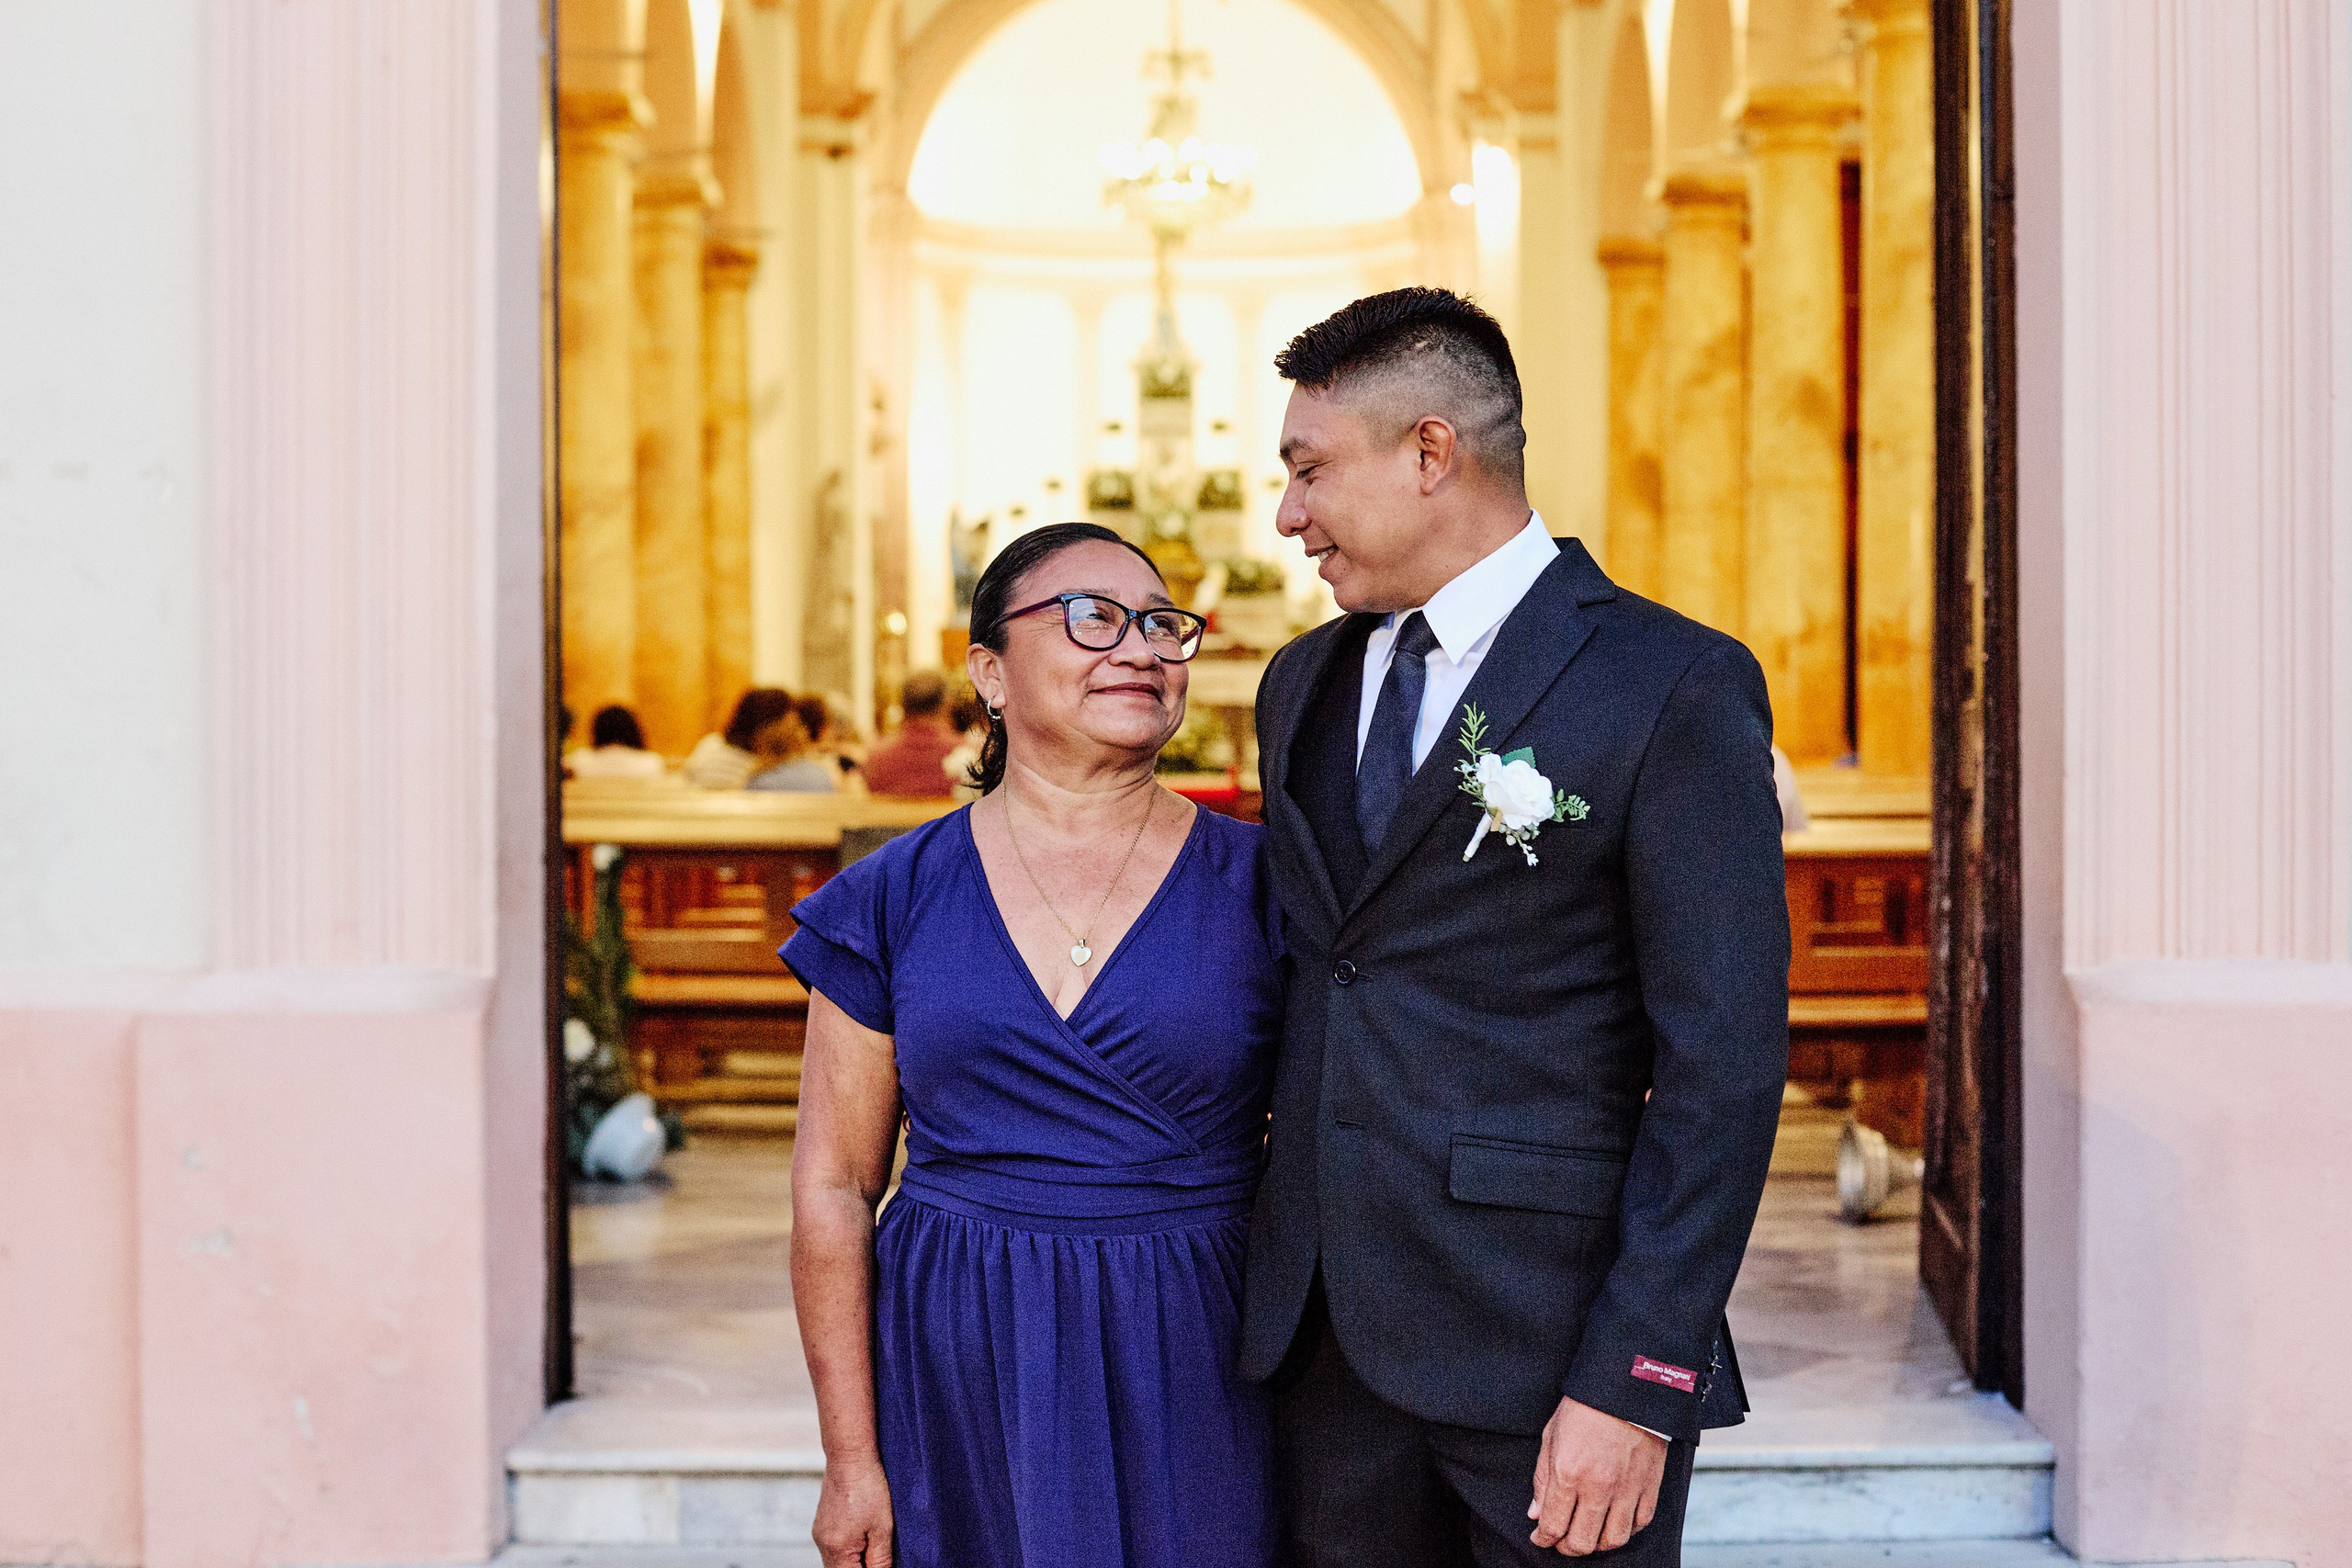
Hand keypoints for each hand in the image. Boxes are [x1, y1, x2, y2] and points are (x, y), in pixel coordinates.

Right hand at [812, 1452, 895, 1565]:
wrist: (850, 1456)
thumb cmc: (868, 1488)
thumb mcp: (882, 1528)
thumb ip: (880, 1560)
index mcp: (836, 1549)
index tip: (882, 1563)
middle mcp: (822, 1544)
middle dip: (861, 1567)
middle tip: (880, 1554)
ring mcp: (819, 1533)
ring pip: (837, 1561)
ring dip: (855, 1560)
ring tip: (875, 1543)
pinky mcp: (822, 1523)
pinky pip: (834, 1547)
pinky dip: (849, 1548)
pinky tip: (864, 1534)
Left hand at [1527, 1395, 1667, 1554]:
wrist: (1626, 1387)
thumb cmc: (1585, 1407)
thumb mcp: (1551, 1436)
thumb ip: (1542, 1479)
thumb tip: (1536, 1513)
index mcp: (1568, 1473)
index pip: (1552, 1525)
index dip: (1543, 1539)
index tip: (1540, 1537)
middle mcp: (1597, 1487)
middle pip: (1582, 1542)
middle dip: (1566, 1547)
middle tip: (1561, 1541)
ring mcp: (1626, 1489)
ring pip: (1612, 1540)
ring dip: (1596, 1545)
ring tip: (1588, 1535)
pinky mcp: (1649, 1486)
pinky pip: (1639, 1524)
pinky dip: (1626, 1531)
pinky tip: (1614, 1523)